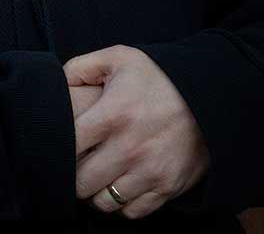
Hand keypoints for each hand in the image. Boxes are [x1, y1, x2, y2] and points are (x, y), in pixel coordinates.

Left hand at [64, 45, 209, 219]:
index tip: (60, 146)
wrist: (209, 95)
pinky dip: (122, 204)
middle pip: (82, 182)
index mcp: (112, 115)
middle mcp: (130, 148)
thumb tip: (58, 84)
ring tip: (95, 179)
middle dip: (73, 176)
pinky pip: (134, 211)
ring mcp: (150, 170)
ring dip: (95, 193)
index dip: (59, 149)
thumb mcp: (117, 58)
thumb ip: (80, 67)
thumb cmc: (158, 76)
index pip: (69, 148)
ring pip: (105, 201)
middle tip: (75, 167)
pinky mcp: (169, 186)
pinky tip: (119, 186)